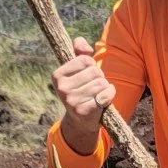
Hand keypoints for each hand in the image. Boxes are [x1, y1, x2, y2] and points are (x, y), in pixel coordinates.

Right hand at [53, 36, 114, 155]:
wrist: (81, 120)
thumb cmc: (82, 90)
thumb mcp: (78, 70)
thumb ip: (80, 53)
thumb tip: (85, 47)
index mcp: (58, 75)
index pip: (85, 60)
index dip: (92, 67)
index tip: (87, 77)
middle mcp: (62, 88)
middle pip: (95, 72)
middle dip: (100, 79)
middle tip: (93, 88)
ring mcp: (71, 101)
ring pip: (101, 84)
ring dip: (105, 89)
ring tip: (97, 95)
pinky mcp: (82, 111)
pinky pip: (104, 96)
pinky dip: (109, 96)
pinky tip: (103, 101)